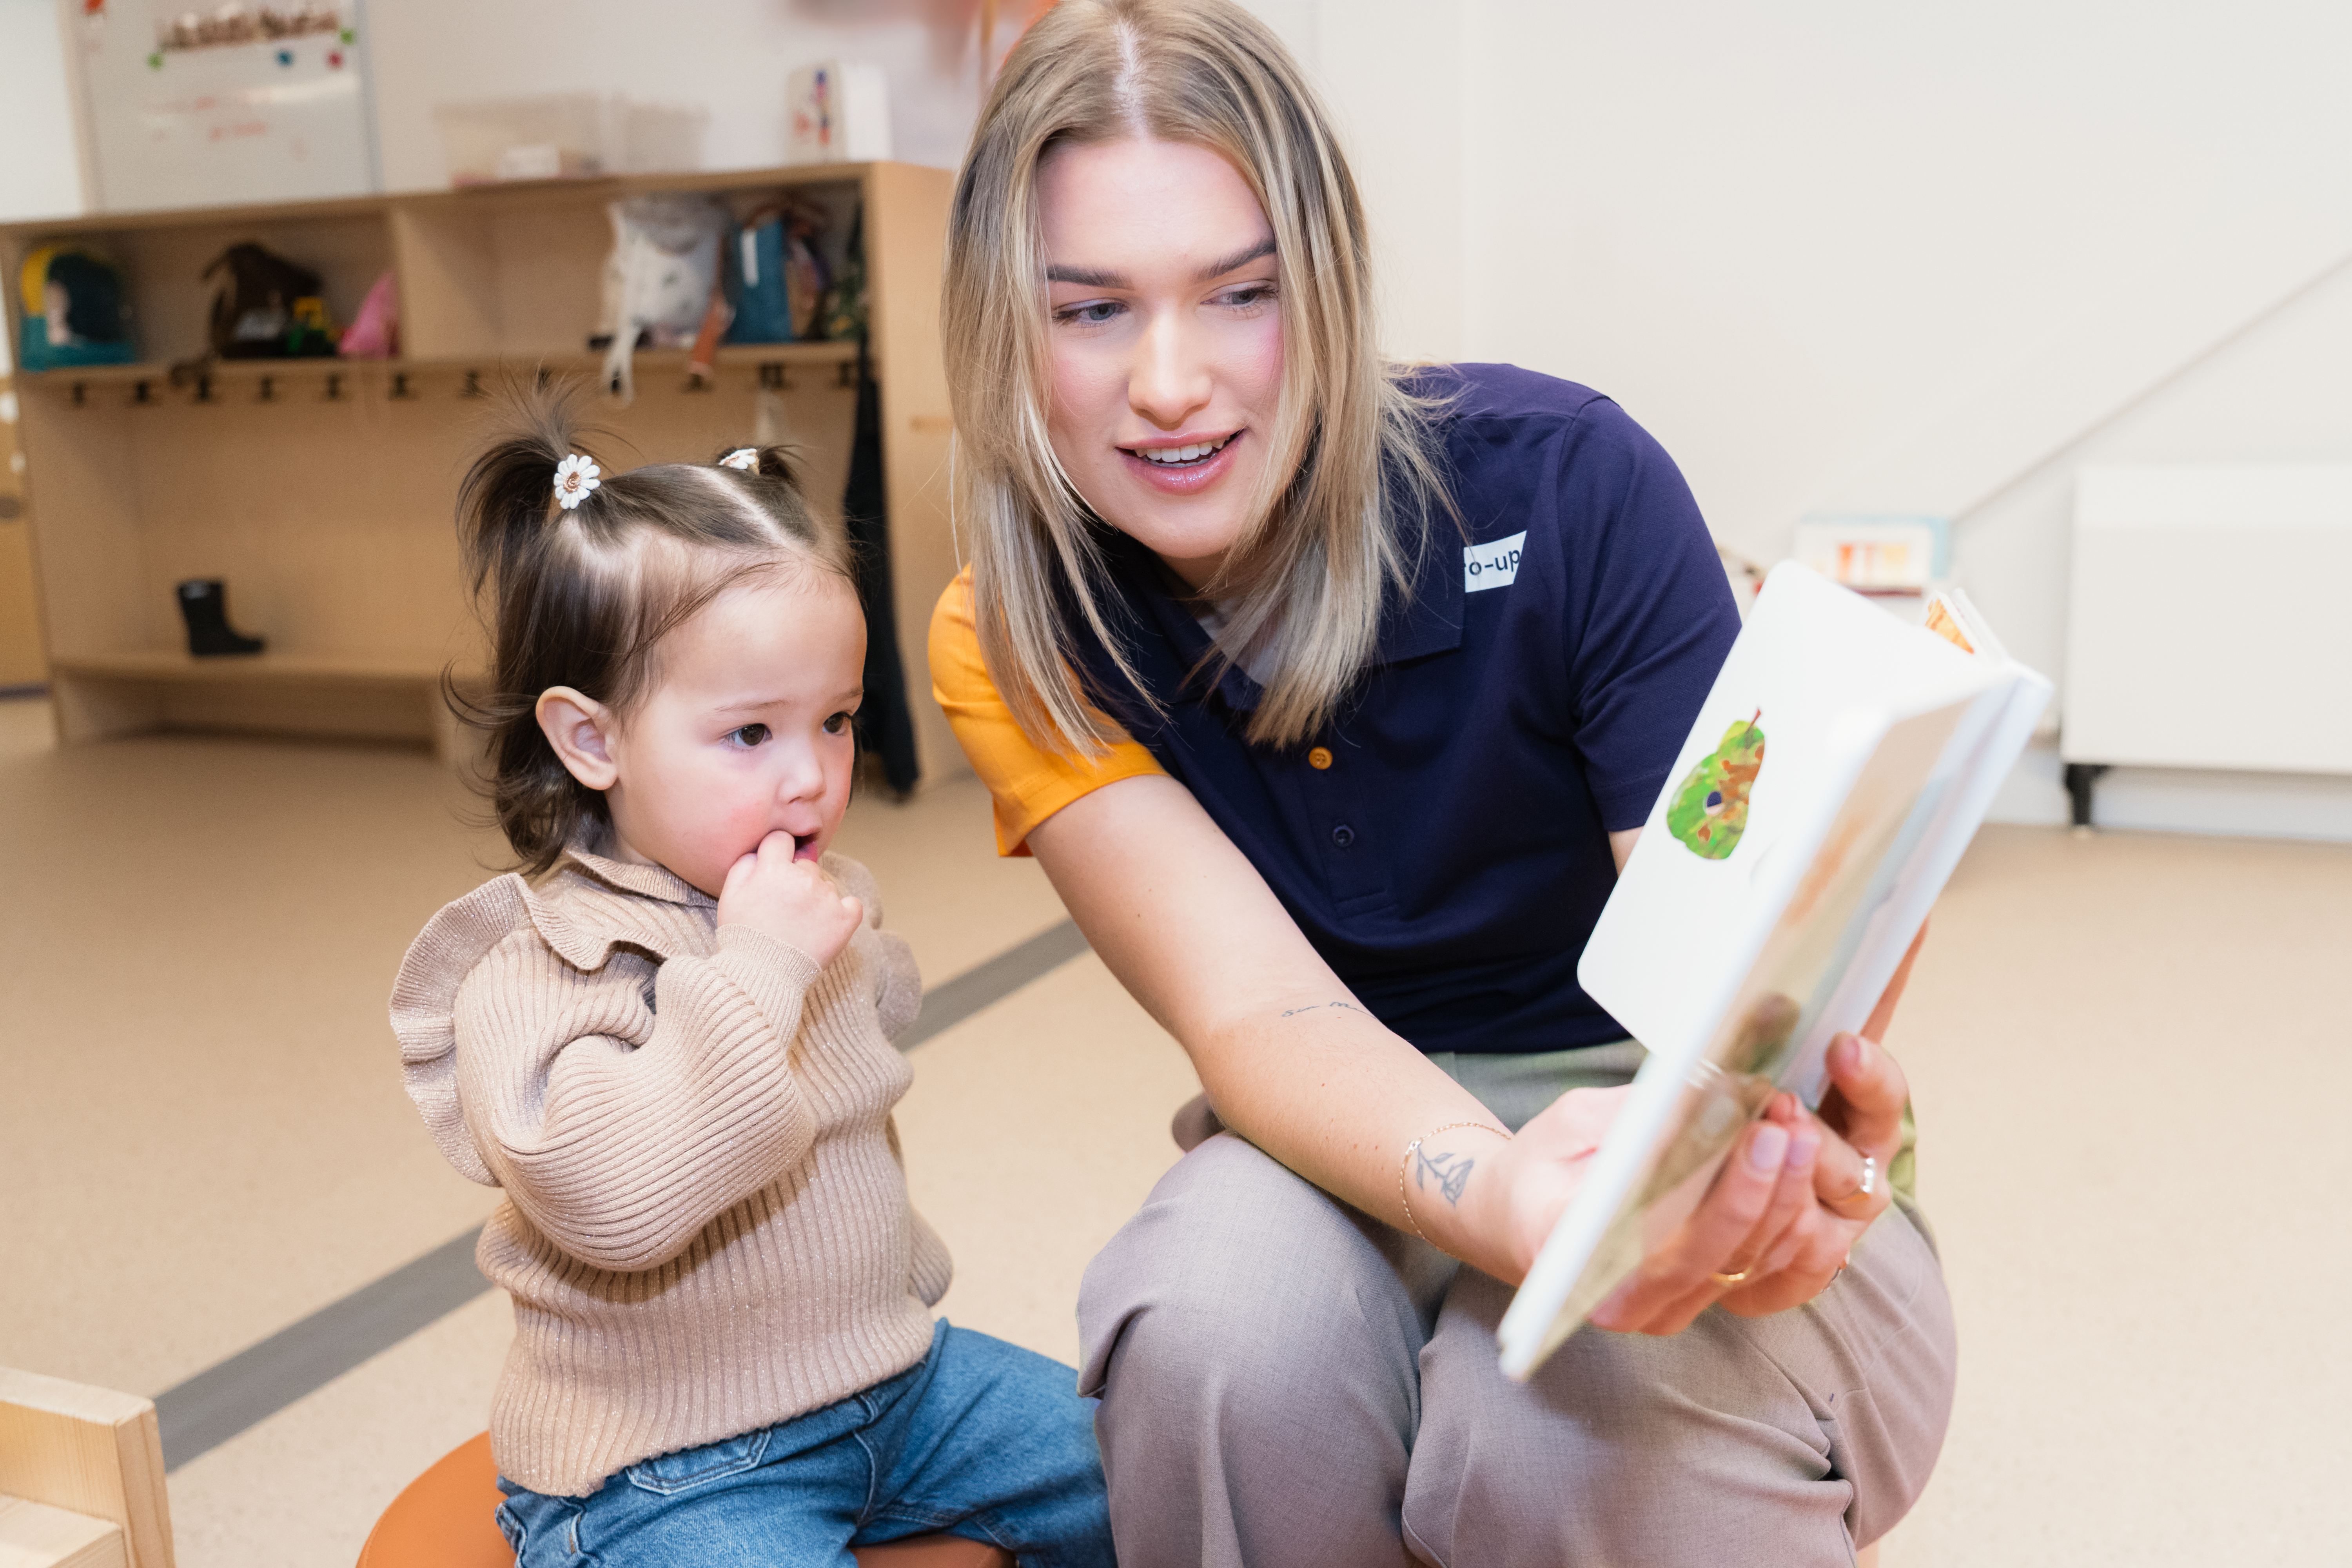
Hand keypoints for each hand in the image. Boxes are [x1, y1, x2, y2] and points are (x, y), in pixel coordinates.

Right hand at [716, 831, 862, 967]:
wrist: (762, 976)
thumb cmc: (744, 937)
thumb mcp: (730, 896)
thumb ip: (744, 865)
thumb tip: (759, 851)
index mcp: (773, 869)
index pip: (782, 840)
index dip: (778, 853)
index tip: (776, 868)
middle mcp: (803, 878)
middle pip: (805, 865)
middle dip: (796, 880)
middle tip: (784, 908)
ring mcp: (827, 898)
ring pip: (826, 885)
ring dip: (816, 898)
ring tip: (799, 924)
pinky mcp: (845, 919)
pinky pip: (851, 904)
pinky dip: (842, 912)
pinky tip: (826, 925)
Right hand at [1472, 1024, 1911, 1334]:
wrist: (1511, 1218)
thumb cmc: (1536, 1168)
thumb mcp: (1572, 1125)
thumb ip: (1641, 1117)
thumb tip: (1717, 1095)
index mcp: (1581, 1267)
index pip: (1675, 1242)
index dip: (1731, 1192)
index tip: (1764, 1134)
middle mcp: (1628, 1306)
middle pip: (1726, 1256)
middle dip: (1774, 1186)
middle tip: (1796, 1122)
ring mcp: (1664, 1311)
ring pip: (1751, 1265)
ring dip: (1788, 1196)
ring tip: (1801, 1129)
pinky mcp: (1692, 1300)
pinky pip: (1756, 1268)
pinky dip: (1783, 1213)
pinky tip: (1794, 1161)